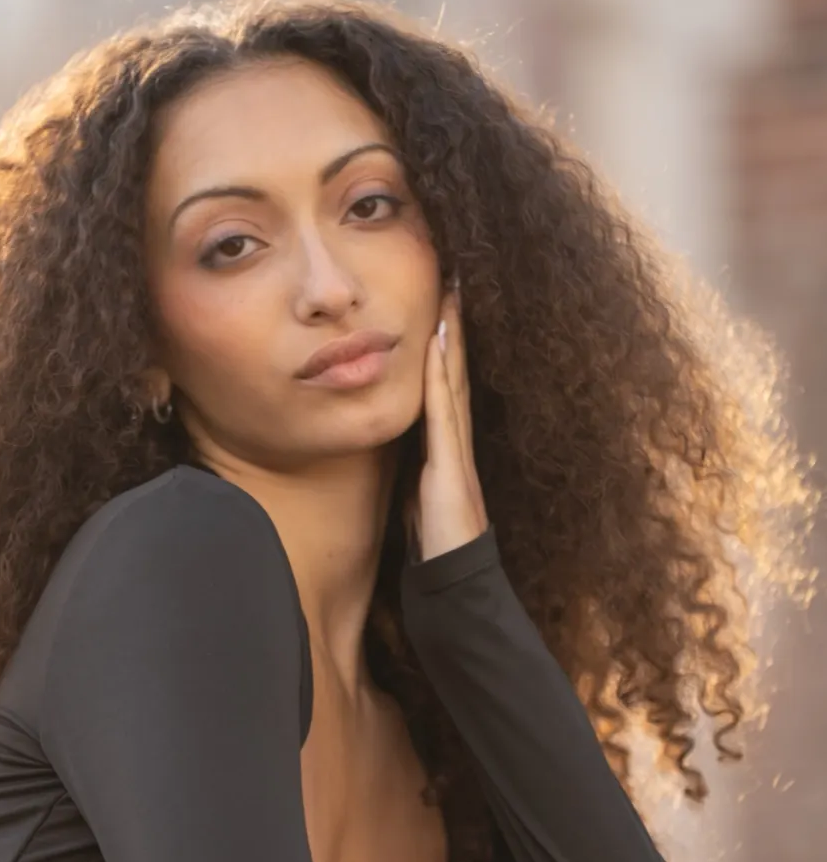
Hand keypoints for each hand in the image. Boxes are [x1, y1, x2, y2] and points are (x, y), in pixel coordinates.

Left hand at [404, 277, 488, 563]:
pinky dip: (441, 376)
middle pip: (455, 374)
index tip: (443, 307)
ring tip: (452, 295)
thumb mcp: (418, 498)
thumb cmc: (437, 544)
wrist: (456, 580)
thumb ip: (414, 474)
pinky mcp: (450, 465)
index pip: (446, 388)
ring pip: (453, 383)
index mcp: (447, 448)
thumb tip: (403, 460)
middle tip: (455, 281)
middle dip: (456, 329)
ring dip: (452, 339)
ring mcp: (456, 450)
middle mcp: (457, 441)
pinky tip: (437, 345)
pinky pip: (444, 411)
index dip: (445, 349)